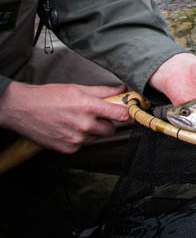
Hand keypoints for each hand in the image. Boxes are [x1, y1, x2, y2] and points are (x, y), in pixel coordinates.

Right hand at [0, 82, 128, 152]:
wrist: (21, 109)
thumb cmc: (48, 96)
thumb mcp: (77, 89)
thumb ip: (103, 91)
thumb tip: (121, 89)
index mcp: (89, 107)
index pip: (121, 115)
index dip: (128, 114)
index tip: (131, 113)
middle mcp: (84, 125)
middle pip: (111, 129)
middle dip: (106, 123)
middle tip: (95, 115)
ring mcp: (76, 139)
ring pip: (96, 137)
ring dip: (92, 131)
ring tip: (76, 120)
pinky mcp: (69, 149)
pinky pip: (84, 145)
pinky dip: (80, 138)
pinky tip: (68, 128)